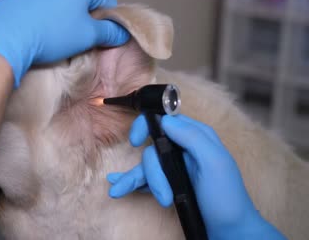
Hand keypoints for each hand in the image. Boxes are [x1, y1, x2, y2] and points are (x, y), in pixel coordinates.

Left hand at [0, 0, 128, 86]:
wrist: (6, 36)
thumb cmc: (49, 33)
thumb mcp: (87, 36)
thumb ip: (109, 33)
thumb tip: (119, 33)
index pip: (107, 2)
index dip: (106, 23)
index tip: (99, 39)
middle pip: (84, 0)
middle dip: (84, 20)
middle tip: (77, 40)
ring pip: (62, 1)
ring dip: (64, 18)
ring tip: (56, 38)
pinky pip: (43, 2)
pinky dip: (46, 15)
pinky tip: (40, 31)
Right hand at [107, 114, 285, 239]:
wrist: (229, 231)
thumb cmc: (226, 198)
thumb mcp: (215, 163)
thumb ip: (193, 137)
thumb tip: (165, 119)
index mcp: (196, 137)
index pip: (164, 120)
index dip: (145, 126)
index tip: (136, 141)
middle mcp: (183, 149)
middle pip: (152, 149)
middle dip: (153, 174)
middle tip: (164, 195)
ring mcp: (174, 167)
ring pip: (146, 166)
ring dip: (134, 180)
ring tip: (119, 192)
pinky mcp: (168, 184)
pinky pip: (144, 179)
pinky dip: (130, 181)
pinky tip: (118, 185)